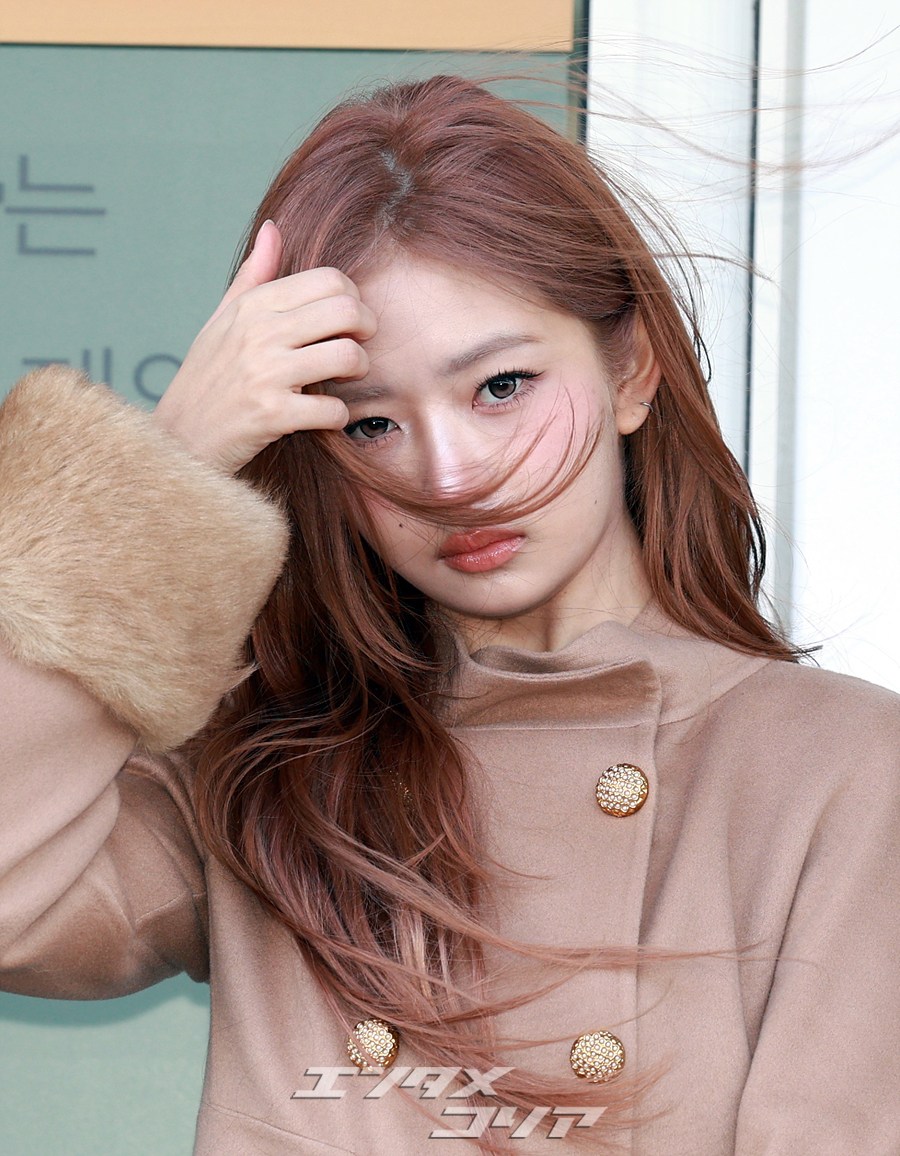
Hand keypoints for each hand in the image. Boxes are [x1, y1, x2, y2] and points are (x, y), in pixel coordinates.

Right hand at [152, 220, 375, 473]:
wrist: (179, 439)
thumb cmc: (207, 379)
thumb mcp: (222, 321)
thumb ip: (253, 277)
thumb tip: (273, 230)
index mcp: (252, 305)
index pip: (330, 280)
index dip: (353, 300)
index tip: (347, 323)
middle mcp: (259, 333)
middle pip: (346, 311)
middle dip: (366, 331)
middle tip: (356, 347)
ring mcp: (265, 373)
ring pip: (347, 356)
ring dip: (358, 371)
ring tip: (345, 379)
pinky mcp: (272, 414)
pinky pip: (332, 409)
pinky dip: (337, 416)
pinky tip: (325, 416)